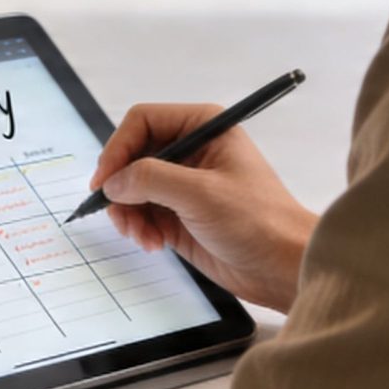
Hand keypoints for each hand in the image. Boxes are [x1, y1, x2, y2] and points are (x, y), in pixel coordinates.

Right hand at [91, 103, 316, 312]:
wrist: (283, 267)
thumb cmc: (258, 220)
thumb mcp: (200, 193)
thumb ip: (150, 179)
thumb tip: (112, 182)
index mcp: (203, 126)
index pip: (143, 121)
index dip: (118, 148)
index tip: (105, 181)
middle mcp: (192, 150)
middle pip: (133, 156)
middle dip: (122, 187)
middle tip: (119, 214)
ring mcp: (185, 183)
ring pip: (133, 187)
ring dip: (129, 213)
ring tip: (143, 236)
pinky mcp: (181, 214)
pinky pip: (143, 213)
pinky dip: (140, 228)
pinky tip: (153, 243)